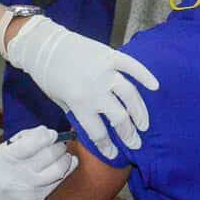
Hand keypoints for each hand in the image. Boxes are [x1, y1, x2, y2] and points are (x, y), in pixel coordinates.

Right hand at [0, 126, 76, 199]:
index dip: (46, 135)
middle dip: (58, 145)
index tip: (50, 134)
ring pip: (58, 169)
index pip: (32, 143)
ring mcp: (30, 188)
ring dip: (65, 157)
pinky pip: (59, 182)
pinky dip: (67, 170)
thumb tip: (46, 132)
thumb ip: (22, 139)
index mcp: (5, 158)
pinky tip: (68, 163)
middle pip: (48, 154)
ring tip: (63, 153)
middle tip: (58, 142)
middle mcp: (18, 174)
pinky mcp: (38, 198)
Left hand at [3, 16, 160, 159]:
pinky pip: (132, 66)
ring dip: (139, 112)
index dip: (107, 147)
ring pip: (130, 95)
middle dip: (129, 134)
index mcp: (79, 104)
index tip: (114, 154)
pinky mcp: (110, 56)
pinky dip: (145, 75)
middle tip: (135, 143)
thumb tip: (96, 123)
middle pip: (119, 117)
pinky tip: (154, 87)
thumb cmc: (47, 75)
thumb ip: (78, 113)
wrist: (44, 45)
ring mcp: (105, 72)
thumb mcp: (59, 101)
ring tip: (144, 124)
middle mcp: (95, 90)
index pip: (98, 132)